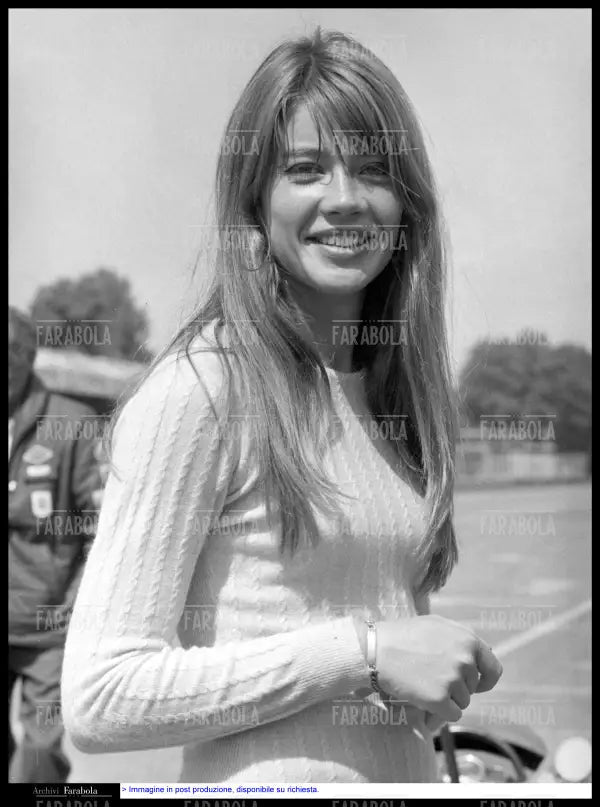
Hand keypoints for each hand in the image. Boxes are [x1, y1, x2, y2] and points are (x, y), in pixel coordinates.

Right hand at [373, 615, 501, 722]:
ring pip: (462, 702)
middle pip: (472, 687)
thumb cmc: (404, 635)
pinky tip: (423, 702)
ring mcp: (453, 680)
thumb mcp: (437, 625)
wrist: (377, 649)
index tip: (478, 686)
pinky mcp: (440, 699)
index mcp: (468, 640)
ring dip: (446, 699)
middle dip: (456, 686)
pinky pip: (450, 715)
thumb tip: (484, 653)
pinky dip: (439, 713)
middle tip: (431, 678)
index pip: (493, 668)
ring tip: (423, 686)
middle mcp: (465, 660)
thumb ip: (462, 638)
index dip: (486, 680)